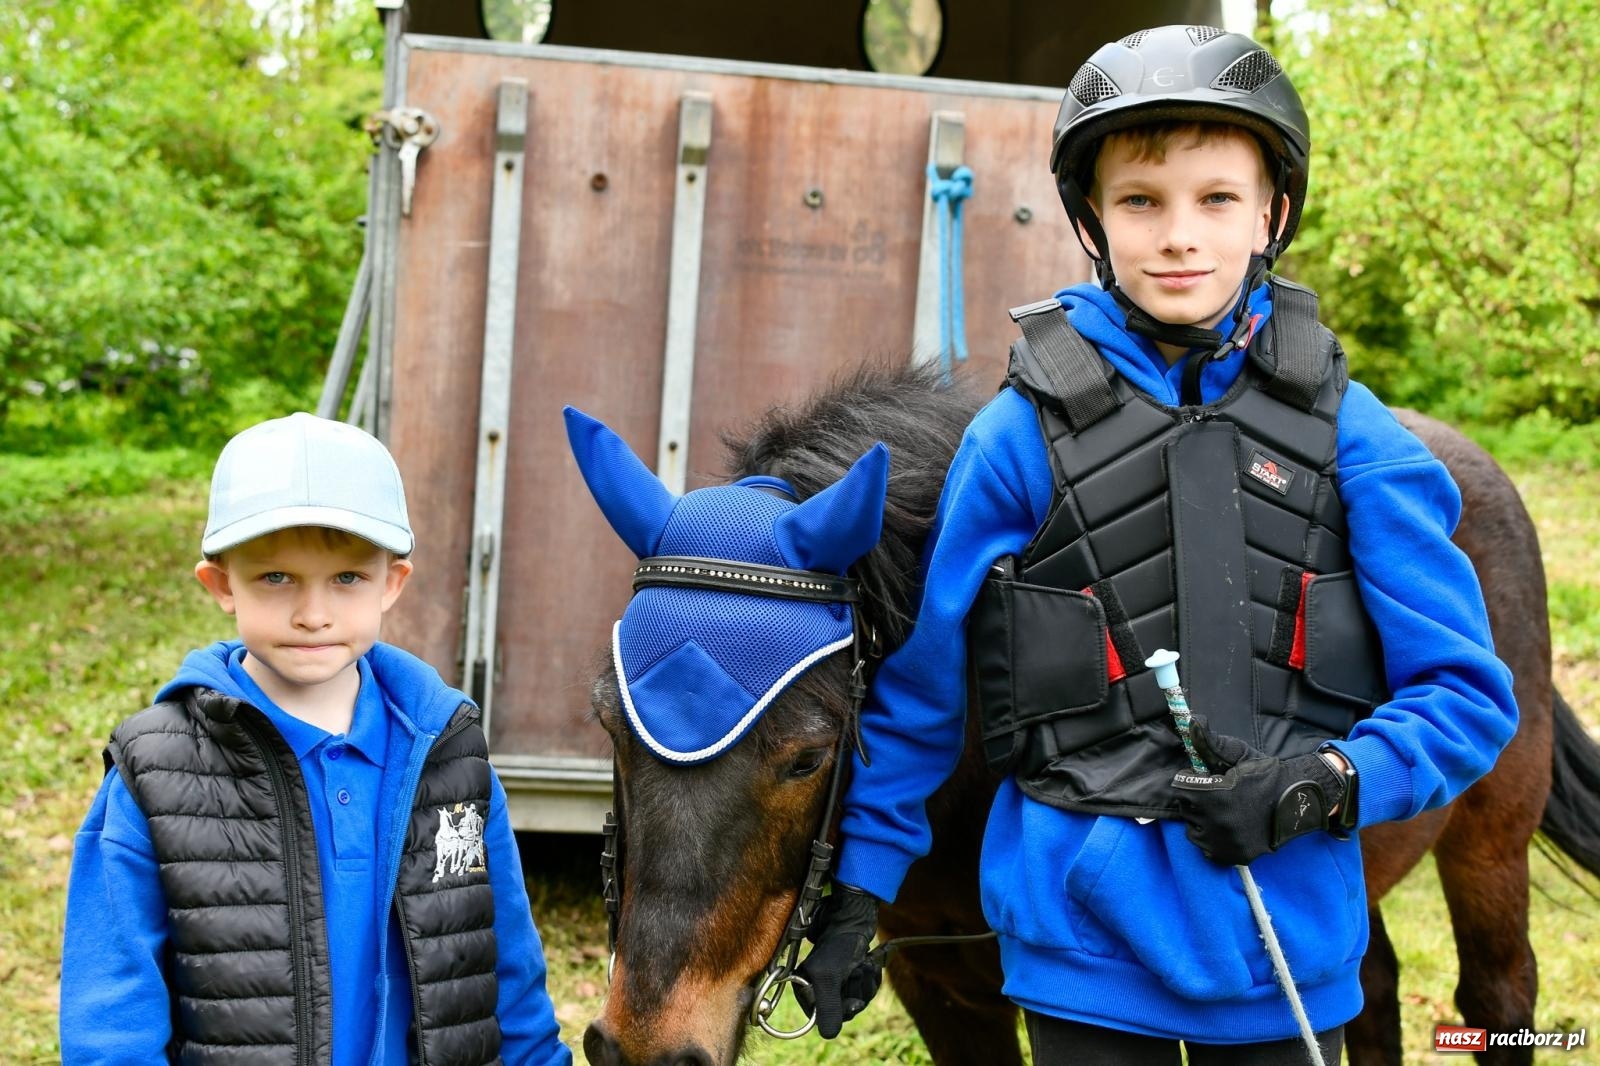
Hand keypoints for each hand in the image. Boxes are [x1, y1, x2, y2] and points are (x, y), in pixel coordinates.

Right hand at [794, 884, 882, 1037]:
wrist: (855, 915)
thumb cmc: (838, 943)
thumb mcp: (829, 977)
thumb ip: (828, 1007)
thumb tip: (828, 1035)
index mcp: (803, 987)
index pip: (824, 1017)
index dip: (843, 1010)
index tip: (853, 1000)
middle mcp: (817, 984)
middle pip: (844, 1008)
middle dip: (857, 992)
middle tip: (857, 973)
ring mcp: (835, 978)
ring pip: (857, 997)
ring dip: (866, 982)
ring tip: (862, 964)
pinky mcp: (850, 970)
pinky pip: (865, 986)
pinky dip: (871, 976)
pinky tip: (868, 962)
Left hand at [1170, 716, 1347, 865]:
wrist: (1296, 801)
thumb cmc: (1265, 774)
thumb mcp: (1237, 754)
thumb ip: (1209, 741)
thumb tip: (1191, 720)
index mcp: (1215, 795)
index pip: (1181, 788)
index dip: (1192, 781)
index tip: (1206, 779)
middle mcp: (1217, 822)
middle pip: (1187, 809)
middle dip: (1197, 800)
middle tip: (1216, 795)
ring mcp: (1226, 842)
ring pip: (1194, 831)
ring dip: (1202, 821)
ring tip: (1222, 811)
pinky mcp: (1234, 856)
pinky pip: (1208, 849)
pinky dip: (1212, 840)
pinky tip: (1226, 828)